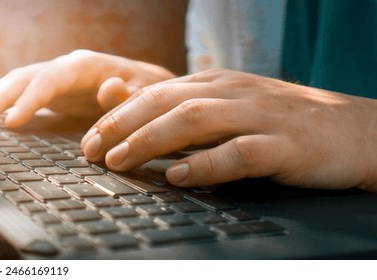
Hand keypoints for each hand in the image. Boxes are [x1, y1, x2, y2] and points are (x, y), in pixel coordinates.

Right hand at [0, 50, 174, 127]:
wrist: (150, 89)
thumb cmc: (150, 92)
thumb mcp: (148, 93)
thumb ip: (130, 94)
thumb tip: (109, 89)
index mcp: (84, 66)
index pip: (50, 80)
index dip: (30, 100)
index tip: (12, 121)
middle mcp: (64, 69)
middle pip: (24, 78)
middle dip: (0, 97)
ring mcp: (54, 80)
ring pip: (17, 84)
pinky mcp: (50, 95)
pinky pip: (20, 96)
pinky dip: (2, 106)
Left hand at [81, 68, 376, 190]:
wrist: (355, 131)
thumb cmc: (280, 123)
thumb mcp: (227, 106)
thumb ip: (178, 105)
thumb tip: (119, 98)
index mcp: (217, 82)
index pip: (155, 91)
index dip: (117, 114)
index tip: (89, 138)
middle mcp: (233, 93)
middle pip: (167, 101)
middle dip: (122, 125)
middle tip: (91, 150)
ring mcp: (260, 117)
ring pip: (195, 119)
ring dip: (152, 140)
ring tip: (122, 161)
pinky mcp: (285, 146)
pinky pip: (240, 152)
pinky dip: (206, 164)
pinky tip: (179, 176)